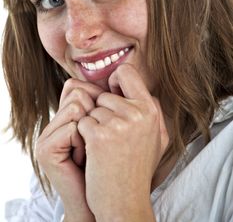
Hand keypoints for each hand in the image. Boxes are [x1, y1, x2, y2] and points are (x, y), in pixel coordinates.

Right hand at [36, 78, 102, 221]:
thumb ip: (111, 104)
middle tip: (98, 143)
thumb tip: (121, 74)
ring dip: (92, 130)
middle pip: (79, 91)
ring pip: (78, 105)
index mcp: (66, 115)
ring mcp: (47, 134)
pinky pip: (74, 127)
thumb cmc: (112, 163)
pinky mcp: (45, 149)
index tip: (106, 126)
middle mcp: (54, 121)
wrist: (104, 200)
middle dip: (97, 116)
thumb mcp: (113, 129)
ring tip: (91, 151)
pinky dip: (85, 143)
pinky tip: (83, 160)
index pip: (79, 85)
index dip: (98, 100)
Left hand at [78, 64, 168, 221]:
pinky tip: (94, 152)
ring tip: (105, 147)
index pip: (126, 72)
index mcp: (150, 110)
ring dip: (93, 125)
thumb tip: (142, 88)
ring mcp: (118, 124)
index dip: (115, 80)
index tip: (112, 95)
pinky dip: (83, 136)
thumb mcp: (157, 137)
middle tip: (111, 136)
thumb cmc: (138, 168)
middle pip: (104, 94)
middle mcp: (137, 113)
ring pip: (92, 109)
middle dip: (102, 111)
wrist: (125, 202)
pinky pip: (82, 121)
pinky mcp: (99, 136)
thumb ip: (152, 110)